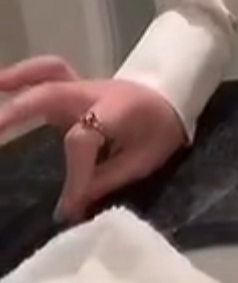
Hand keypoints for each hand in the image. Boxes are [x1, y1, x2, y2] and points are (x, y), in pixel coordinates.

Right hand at [0, 56, 186, 222]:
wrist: (175, 95)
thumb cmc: (160, 129)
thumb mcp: (142, 161)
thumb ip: (104, 181)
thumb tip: (67, 210)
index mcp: (118, 109)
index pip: (83, 137)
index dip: (75, 173)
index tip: (70, 205)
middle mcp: (95, 91)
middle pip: (53, 94)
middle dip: (19, 111)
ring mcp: (83, 85)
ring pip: (48, 72)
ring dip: (16, 79)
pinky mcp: (75, 87)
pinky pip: (48, 73)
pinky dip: (23, 75)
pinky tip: (2, 84)